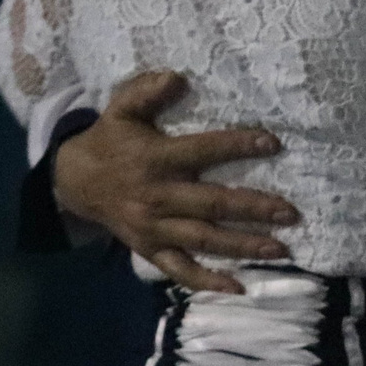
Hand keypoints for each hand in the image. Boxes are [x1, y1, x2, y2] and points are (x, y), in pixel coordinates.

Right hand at [53, 70, 300, 294]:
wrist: (75, 181)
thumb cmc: (110, 141)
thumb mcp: (121, 108)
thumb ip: (147, 90)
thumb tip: (178, 77)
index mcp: (155, 159)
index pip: (202, 151)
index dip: (237, 147)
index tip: (271, 144)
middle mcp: (157, 196)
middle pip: (212, 205)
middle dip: (253, 209)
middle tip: (290, 213)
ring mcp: (154, 228)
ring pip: (204, 240)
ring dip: (243, 246)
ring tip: (280, 249)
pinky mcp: (150, 250)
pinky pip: (180, 270)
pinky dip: (207, 282)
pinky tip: (238, 287)